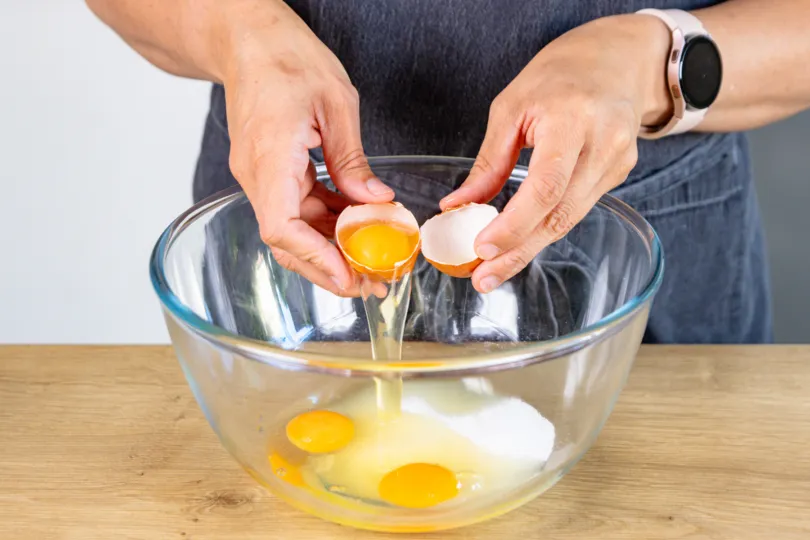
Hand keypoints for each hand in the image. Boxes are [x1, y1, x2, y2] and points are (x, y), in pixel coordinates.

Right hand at [222, 1, 393, 296]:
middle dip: (329, 268)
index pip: (282, 228)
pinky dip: (325, 221)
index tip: (348, 277)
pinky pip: (296, 207)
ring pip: (293, 229)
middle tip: (370, 283)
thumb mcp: (336, 102)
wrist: (248, 40)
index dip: (315, 259)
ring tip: (370, 261)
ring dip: (329, 249)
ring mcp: (259, 174)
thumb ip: (352, 158)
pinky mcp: (268, 171)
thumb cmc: (286, 57)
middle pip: (287, 240)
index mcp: (270, 156)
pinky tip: (355, 225)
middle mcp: (257, 174)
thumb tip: (374, 201)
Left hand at [441, 14, 671, 292]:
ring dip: (529, 248)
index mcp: (573, 119)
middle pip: (559, 214)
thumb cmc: (557, 76)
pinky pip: (577, 209)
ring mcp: (618, 162)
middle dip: (517, 251)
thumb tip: (457, 205)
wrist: (615, 61)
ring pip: (569, 220)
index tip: (482, 248)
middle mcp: (604, 144)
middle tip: (483, 278)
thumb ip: (488, 161)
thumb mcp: (510, 106)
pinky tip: (521, 241)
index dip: (514, 224)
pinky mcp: (620, 173)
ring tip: (494, 269)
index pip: (545, 186)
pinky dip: (546, 228)